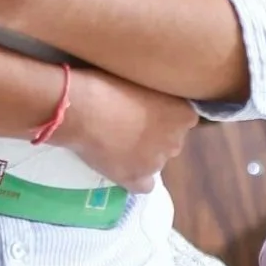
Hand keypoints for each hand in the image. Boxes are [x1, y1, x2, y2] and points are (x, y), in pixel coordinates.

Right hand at [57, 67, 198, 192]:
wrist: (81, 109)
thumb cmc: (108, 83)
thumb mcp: (144, 80)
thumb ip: (157, 96)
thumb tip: (154, 102)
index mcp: (184, 114)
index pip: (182, 121)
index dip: (162, 117)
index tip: (144, 111)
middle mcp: (177, 140)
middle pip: (170, 142)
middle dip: (155, 137)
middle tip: (129, 126)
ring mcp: (157, 162)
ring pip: (155, 162)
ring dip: (143, 156)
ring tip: (116, 144)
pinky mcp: (136, 179)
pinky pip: (144, 185)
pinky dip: (134, 179)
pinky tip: (120, 167)